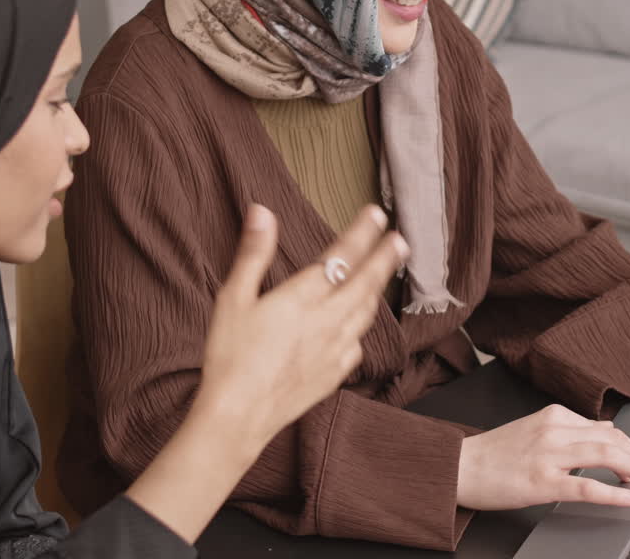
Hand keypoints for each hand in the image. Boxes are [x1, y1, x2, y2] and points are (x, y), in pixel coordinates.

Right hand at [127, 204, 407, 543]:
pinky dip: (361, 330)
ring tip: (383, 276)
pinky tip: (357, 328)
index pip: (341, 257)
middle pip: (365, 284)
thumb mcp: (233, 299)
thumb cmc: (229, 357)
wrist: (237, 417)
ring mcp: (333, 351)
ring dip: (377, 291)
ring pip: (365, 314)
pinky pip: (356, 347)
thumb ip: (253, 254)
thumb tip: (262, 212)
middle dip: (385, 259)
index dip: (362, 233)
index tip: (377, 214)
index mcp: (302, 298)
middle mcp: (325, 322)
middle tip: (401, 241)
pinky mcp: (332, 376)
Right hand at [456, 404, 629, 510]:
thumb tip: (603, 434)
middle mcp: (554, 430)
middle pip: (613, 439)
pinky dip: (615, 493)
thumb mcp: (534, 429)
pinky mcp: (543, 482)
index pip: (605, 427)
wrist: (461, 467)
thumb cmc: (494, 453)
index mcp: (553, 415)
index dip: (629, 445)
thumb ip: (568, 431)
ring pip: (606, 455)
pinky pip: (588, 486)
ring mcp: (549, 456)